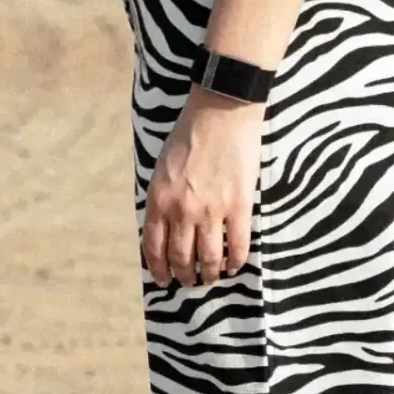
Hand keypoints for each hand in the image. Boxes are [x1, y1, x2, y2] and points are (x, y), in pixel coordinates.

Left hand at [144, 85, 265, 286]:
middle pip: (181, 257)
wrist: (221, 112)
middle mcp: (182, 210)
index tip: (163, 280)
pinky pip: (238, 245)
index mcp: (160, 199)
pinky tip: (234, 266)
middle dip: (184, 275)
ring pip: (209, 258)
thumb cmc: (189, 135)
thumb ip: (163, 199)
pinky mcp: (239, 205)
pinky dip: (236, 261)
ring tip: (211, 277)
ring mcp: (212, 210)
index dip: (158, 269)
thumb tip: (165, 229)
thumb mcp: (162, 168)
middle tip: (189, 281)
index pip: (154, 247)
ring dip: (209, 273)